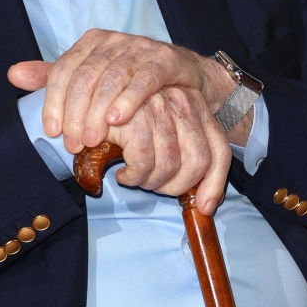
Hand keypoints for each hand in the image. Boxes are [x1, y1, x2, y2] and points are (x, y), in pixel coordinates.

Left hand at [8, 30, 236, 213]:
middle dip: (75, 112)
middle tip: (73, 144)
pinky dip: (130, 100)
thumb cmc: (130, 82)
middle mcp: (112, 40)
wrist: (182, 76)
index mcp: (90, 43)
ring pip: (111, 78)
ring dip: (98, 111)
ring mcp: (139, 47)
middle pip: (85, 76)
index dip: (53, 101)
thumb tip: (13, 74)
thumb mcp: (89, 79)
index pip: (63, 69)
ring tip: (92, 138)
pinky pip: (144, 79)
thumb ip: (52, 78)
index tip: (51, 131)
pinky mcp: (164, 59)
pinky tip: (118, 120)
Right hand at [103, 84, 230, 212]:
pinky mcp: (135, 117)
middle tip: (155, 187)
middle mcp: (182, 101)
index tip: (203, 207)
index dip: (214, 184)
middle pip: (197, 162)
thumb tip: (207, 205)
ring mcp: (159, 107)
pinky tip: (123, 173)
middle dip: (176, 186)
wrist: (87, 99)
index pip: (219, 150)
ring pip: (170, 165)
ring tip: (136, 178)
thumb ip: (187, 159)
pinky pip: (143, 163)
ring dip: (150, 182)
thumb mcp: (162, 134)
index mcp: (195, 103)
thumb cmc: (125, 123)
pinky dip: (133, 177)